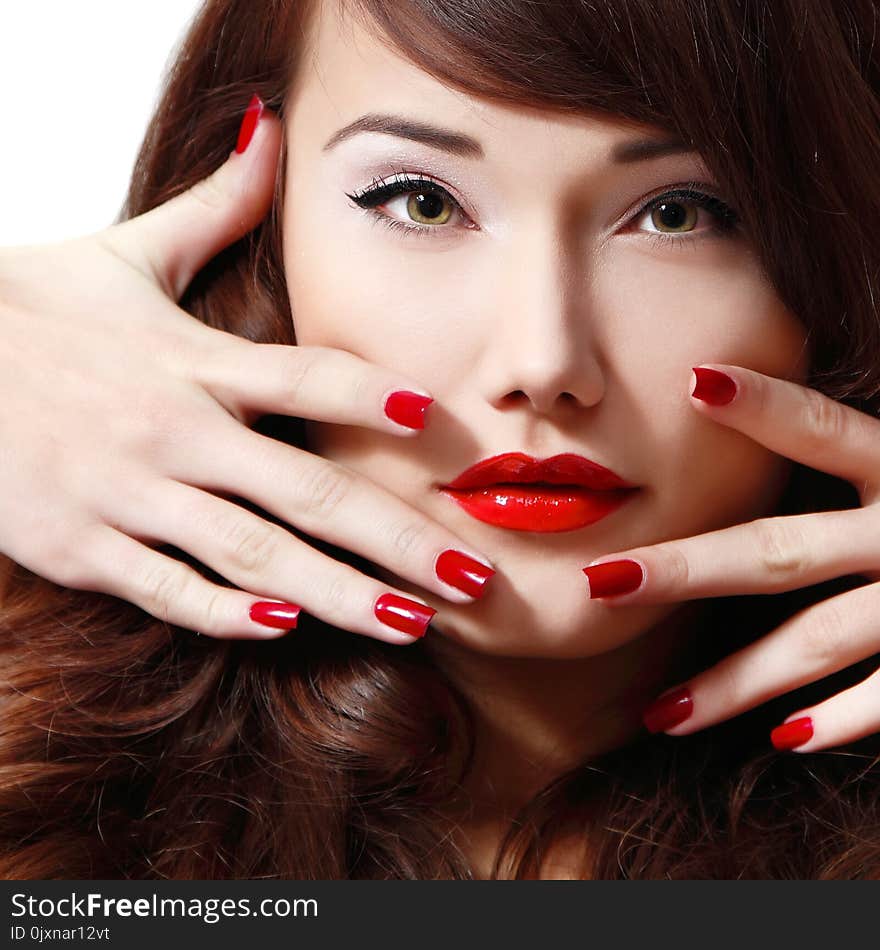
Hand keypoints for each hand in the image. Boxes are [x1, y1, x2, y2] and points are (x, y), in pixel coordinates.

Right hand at [0, 101, 493, 643]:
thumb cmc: (33, 312)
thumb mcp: (124, 254)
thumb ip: (212, 207)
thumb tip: (268, 132)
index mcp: (191, 362)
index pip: (301, 374)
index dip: (368, 394)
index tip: (432, 419)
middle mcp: (172, 431)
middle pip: (305, 491)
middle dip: (396, 538)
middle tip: (471, 575)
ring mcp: (127, 496)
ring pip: (252, 555)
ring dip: (341, 594)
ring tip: (414, 620)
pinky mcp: (81, 548)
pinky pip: (167, 590)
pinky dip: (227, 613)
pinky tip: (287, 628)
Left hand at [581, 363, 879, 751]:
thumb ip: (858, 449)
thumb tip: (751, 406)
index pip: (824, 428)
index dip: (763, 407)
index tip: (690, 383)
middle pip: (779, 552)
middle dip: (686, 571)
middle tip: (600, 582)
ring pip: (816, 641)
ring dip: (735, 682)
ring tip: (658, 713)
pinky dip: (843, 719)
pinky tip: (780, 739)